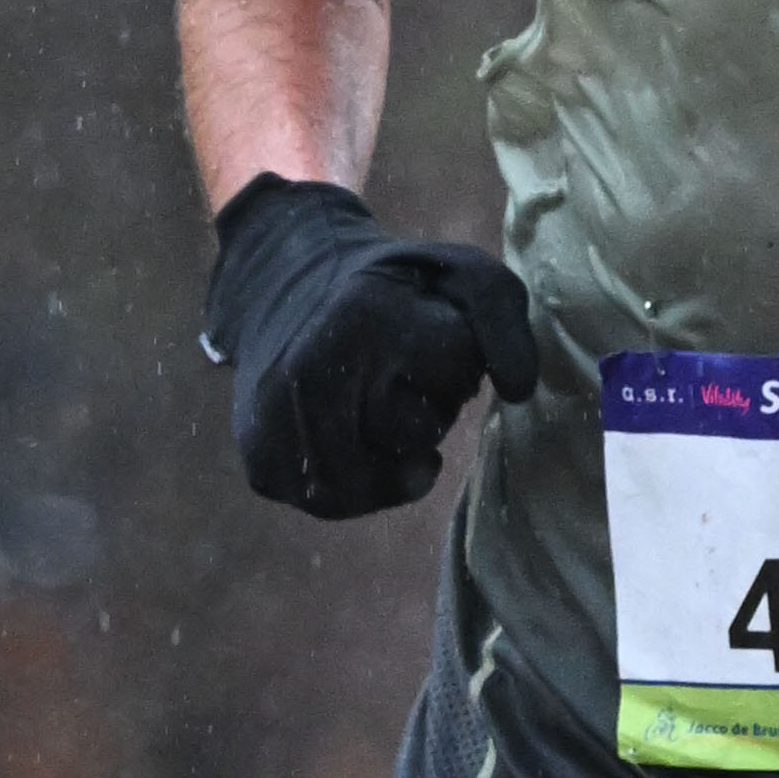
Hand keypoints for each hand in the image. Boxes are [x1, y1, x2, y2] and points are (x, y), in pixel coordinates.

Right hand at [204, 174, 537, 518]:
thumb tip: (517, 393)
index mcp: (362, 315)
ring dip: (393, 460)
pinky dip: (356, 486)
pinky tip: (354, 444)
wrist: (282, 283)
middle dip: (426, 411)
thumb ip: (504, 321)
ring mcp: (276, 422)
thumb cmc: (386, 286)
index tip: (431, 337)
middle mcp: (309, 372)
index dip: (458, 360)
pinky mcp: (261, 463)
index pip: (456, 369)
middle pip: (416, 433)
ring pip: (371, 486)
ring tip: (381, 413)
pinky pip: (333, 503)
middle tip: (401, 377)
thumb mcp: (458, 274)